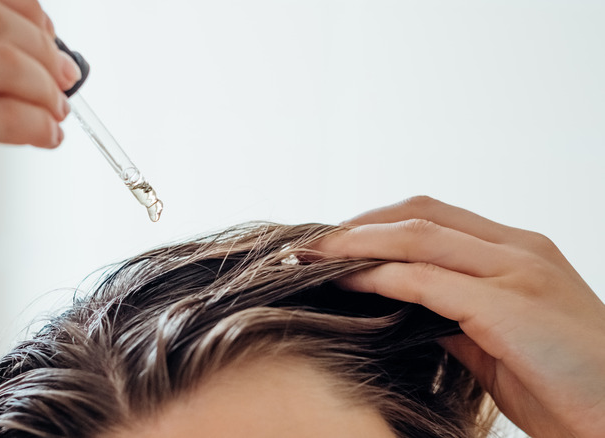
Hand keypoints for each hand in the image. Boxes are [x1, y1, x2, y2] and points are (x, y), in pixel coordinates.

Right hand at [0, 0, 81, 290]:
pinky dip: (38, 125)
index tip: (44, 31)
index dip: (22, 10)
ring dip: (46, 90)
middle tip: (62, 76)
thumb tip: (18, 49)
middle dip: (43, 49)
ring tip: (54, 110)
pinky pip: (3, 117)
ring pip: (5, 64)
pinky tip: (43, 135)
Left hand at [314, 196, 604, 437]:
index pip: (434, 216)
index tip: (336, 241)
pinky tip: (344, 281)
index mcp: (520, 252)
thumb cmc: (566, 386)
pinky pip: (425, 279)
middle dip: (358, 224)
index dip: (378, 223)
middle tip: (311, 243)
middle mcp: (519, 250)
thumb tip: (398, 306)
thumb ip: (453, 314)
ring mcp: (517, 272)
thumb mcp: (499, 341)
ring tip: (311, 255)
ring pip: (416, 236)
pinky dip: (377, 276)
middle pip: (418, 213)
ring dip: (355, 243)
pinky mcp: (509, 306)